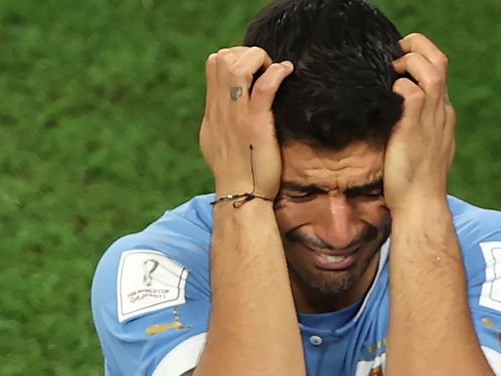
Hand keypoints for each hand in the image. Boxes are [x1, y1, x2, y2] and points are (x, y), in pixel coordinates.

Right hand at [198, 47, 293, 198]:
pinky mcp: (255, 124)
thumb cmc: (238, 174)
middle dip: (246, 53)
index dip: (235, 56)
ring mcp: (236, 116)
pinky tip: (287, 73)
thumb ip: (222, 121)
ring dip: (258, 59)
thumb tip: (225, 108)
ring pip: (236, 66)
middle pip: (221, 58)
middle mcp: (220, 109)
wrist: (241, 197)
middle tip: (265, 67)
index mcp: (213, 111)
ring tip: (274, 69)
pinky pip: (264, 87)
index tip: (254, 67)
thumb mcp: (219, 142)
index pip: (213, 64)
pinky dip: (277, 72)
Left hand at [383, 33, 456, 211]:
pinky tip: (387, 94)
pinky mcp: (415, 130)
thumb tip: (391, 117)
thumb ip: (412, 129)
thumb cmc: (413, 182)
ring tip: (391, 68)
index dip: (420, 60)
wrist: (420, 204)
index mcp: (443, 116)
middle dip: (419, 47)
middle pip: (440, 63)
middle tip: (396, 51)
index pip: (438, 74)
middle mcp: (441, 113)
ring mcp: (432, 120)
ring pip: (431, 72)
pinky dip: (399, 87)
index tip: (399, 61)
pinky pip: (413, 94)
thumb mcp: (418, 149)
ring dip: (410, 62)